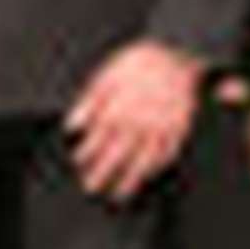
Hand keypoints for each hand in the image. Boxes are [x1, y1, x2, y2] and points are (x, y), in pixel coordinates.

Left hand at [65, 39, 201, 201]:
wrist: (174, 53)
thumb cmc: (137, 64)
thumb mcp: (104, 78)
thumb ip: (87, 105)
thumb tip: (71, 127)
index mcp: (115, 112)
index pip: (96, 142)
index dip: (85, 155)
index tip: (79, 164)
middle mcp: (136, 125)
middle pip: (115, 157)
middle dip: (101, 175)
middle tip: (92, 189)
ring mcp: (159, 129)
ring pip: (142, 161)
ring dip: (130, 180)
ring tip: (120, 194)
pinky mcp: (178, 128)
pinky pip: (167, 153)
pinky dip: (157, 167)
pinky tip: (149, 175)